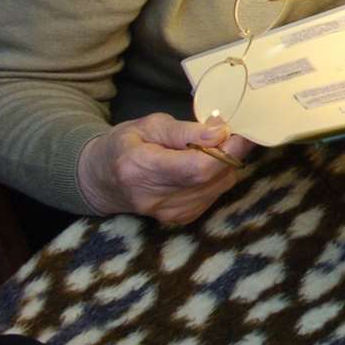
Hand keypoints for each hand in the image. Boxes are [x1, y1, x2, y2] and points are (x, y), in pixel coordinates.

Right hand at [76, 113, 254, 222]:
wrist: (102, 180)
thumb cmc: (126, 145)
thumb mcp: (150, 125)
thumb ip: (186, 130)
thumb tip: (221, 132)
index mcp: (140, 168)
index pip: (198, 167)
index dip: (228, 150)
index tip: (242, 132)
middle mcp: (154, 198)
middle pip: (212, 178)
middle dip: (231, 153)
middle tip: (231, 134)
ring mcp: (167, 213)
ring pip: (218, 186)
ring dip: (224, 165)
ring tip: (209, 149)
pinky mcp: (179, 219)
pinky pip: (214, 195)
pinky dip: (216, 178)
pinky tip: (202, 166)